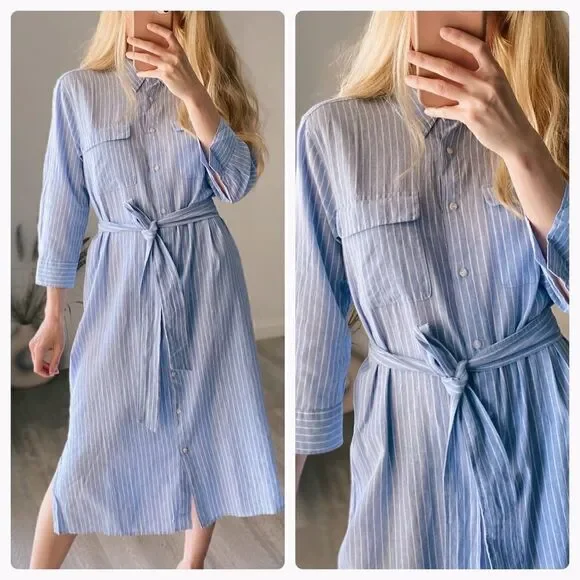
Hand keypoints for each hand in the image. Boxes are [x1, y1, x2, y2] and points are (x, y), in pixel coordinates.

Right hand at [29, 315, 64, 377]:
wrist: (53, 319)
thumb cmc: (58, 331)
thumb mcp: (59, 347)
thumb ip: (55, 360)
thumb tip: (52, 371)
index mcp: (39, 349)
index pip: (37, 368)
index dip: (45, 374)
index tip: (53, 374)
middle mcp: (33, 348)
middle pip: (36, 365)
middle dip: (45, 369)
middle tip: (56, 371)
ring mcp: (32, 345)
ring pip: (36, 360)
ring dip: (44, 364)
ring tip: (54, 366)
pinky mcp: (33, 343)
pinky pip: (36, 354)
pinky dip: (42, 358)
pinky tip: (51, 358)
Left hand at [126, 23, 202, 103]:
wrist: (192, 90)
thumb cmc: (187, 75)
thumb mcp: (182, 60)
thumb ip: (172, 53)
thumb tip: (156, 50)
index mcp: (178, 50)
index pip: (168, 35)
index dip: (158, 29)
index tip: (148, 26)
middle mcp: (173, 56)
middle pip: (152, 45)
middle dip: (138, 41)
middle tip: (129, 39)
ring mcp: (168, 65)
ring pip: (147, 57)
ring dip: (136, 55)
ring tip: (128, 54)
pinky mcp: (164, 75)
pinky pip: (150, 72)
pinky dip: (144, 73)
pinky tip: (139, 73)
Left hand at [405, 26, 541, 161]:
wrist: (517, 137)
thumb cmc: (507, 111)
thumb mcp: (501, 87)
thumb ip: (484, 77)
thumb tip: (459, 71)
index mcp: (495, 72)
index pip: (477, 48)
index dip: (460, 38)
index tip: (443, 32)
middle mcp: (485, 84)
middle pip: (449, 67)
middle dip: (426, 60)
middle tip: (410, 55)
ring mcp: (476, 101)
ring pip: (442, 87)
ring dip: (422, 82)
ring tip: (408, 79)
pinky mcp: (470, 117)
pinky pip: (446, 111)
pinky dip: (434, 109)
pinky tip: (426, 109)